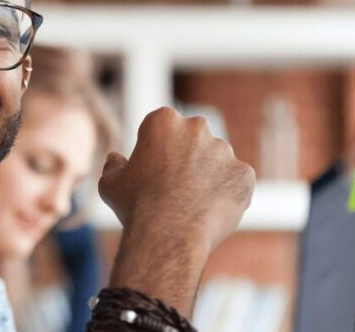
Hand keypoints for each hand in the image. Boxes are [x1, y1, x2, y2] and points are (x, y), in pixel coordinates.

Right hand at [99, 106, 254, 250]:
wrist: (169, 234)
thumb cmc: (135, 206)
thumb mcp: (110, 183)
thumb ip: (113, 165)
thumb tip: (115, 158)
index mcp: (163, 120)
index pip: (162, 128)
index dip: (156, 149)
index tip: (152, 169)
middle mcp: (197, 127)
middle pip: (193, 138)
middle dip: (186, 156)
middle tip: (174, 186)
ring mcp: (224, 150)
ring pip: (216, 160)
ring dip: (208, 174)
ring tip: (192, 204)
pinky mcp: (244, 174)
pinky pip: (236, 181)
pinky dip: (227, 193)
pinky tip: (210, 211)